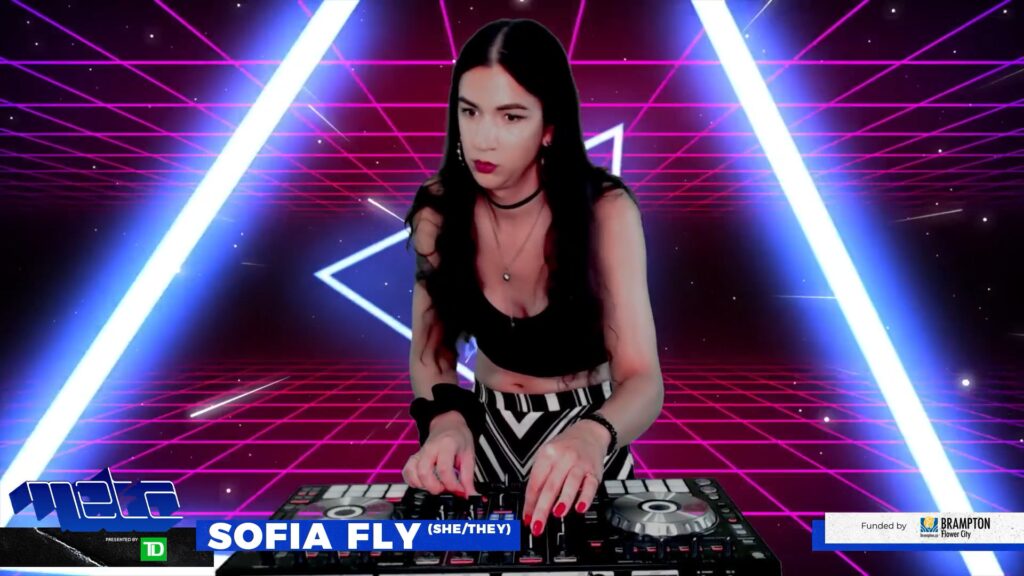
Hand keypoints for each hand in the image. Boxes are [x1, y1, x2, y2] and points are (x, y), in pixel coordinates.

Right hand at [402, 411, 477, 496]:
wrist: (448, 425)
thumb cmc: (458, 438)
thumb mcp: (469, 455)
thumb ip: (468, 478)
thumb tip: (470, 495)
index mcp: (446, 445)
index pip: (444, 469)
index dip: (452, 485)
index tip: (459, 490)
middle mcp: (430, 448)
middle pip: (424, 472)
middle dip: (435, 487)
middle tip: (445, 489)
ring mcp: (420, 453)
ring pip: (412, 472)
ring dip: (423, 485)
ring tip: (436, 486)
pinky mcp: (414, 458)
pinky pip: (407, 472)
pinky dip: (413, 481)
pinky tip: (424, 483)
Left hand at [522, 419, 610, 534]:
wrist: (589, 434)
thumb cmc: (565, 448)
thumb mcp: (548, 456)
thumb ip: (540, 479)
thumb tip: (531, 506)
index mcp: (547, 455)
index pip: (535, 482)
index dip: (530, 503)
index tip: (527, 519)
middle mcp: (563, 458)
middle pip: (550, 486)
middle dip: (542, 508)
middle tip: (537, 525)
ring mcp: (580, 464)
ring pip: (570, 484)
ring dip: (563, 500)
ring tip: (557, 514)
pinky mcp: (594, 472)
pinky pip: (590, 486)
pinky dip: (585, 498)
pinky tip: (580, 508)